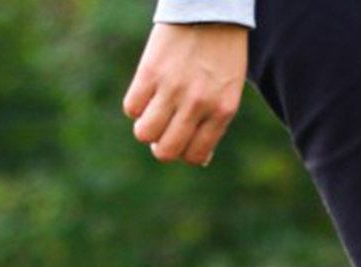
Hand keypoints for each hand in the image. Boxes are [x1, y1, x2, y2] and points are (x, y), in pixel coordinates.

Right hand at [122, 23, 247, 166]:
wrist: (210, 9)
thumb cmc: (221, 53)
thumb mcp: (229, 91)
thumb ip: (215, 123)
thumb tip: (200, 158)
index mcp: (222, 111)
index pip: (195, 156)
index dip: (183, 152)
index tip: (180, 138)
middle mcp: (198, 104)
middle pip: (166, 151)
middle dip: (161, 146)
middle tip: (163, 129)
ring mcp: (173, 88)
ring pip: (145, 133)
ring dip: (145, 127)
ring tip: (152, 111)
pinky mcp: (150, 72)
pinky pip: (131, 108)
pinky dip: (135, 105)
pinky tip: (145, 92)